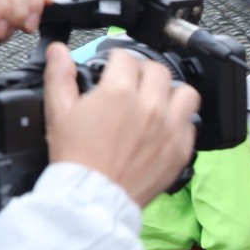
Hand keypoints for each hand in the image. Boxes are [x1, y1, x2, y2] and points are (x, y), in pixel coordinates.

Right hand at [44, 44, 199, 206]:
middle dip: (143, 72)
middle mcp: (150, 106)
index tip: (113, 68)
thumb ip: (60, 76)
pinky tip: (164, 127)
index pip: (126, 57)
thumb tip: (58, 51)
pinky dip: (180, 122)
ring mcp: (170, 128)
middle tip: (133, 84)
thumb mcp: (58, 113)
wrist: (93, 197)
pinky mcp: (181, 149)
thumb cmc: (76, 159)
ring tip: (157, 101)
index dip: (116, 60)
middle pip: (158, 70)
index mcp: (119, 92)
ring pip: (185, 93)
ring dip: (171, 93)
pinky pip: (191, 124)